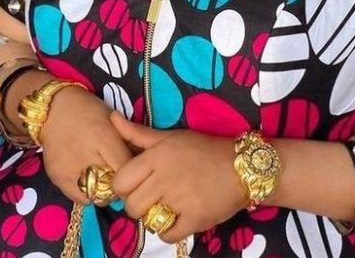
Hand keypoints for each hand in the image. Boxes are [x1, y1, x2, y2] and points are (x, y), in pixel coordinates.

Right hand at [38, 86, 132, 203]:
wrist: (53, 109)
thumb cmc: (90, 111)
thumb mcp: (113, 120)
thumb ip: (128, 142)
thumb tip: (143, 164)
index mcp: (103, 136)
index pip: (126, 167)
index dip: (135, 172)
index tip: (137, 171)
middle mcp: (85, 154)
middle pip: (113, 185)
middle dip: (122, 185)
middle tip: (124, 179)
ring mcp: (69, 168)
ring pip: (97, 195)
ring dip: (106, 192)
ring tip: (106, 181)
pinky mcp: (57, 177)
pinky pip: (79, 198)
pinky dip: (89, 195)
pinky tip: (92, 183)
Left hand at [109, 111, 246, 243]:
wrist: (243, 166)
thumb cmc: (204, 149)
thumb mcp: (170, 137)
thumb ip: (138, 133)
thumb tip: (111, 119)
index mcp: (156, 157)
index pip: (120, 182)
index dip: (124, 187)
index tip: (136, 185)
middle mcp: (165, 178)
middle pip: (131, 205)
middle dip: (138, 204)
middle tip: (153, 197)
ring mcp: (180, 200)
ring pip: (147, 221)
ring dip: (153, 217)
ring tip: (166, 207)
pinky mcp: (195, 219)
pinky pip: (168, 235)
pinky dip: (170, 231)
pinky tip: (178, 218)